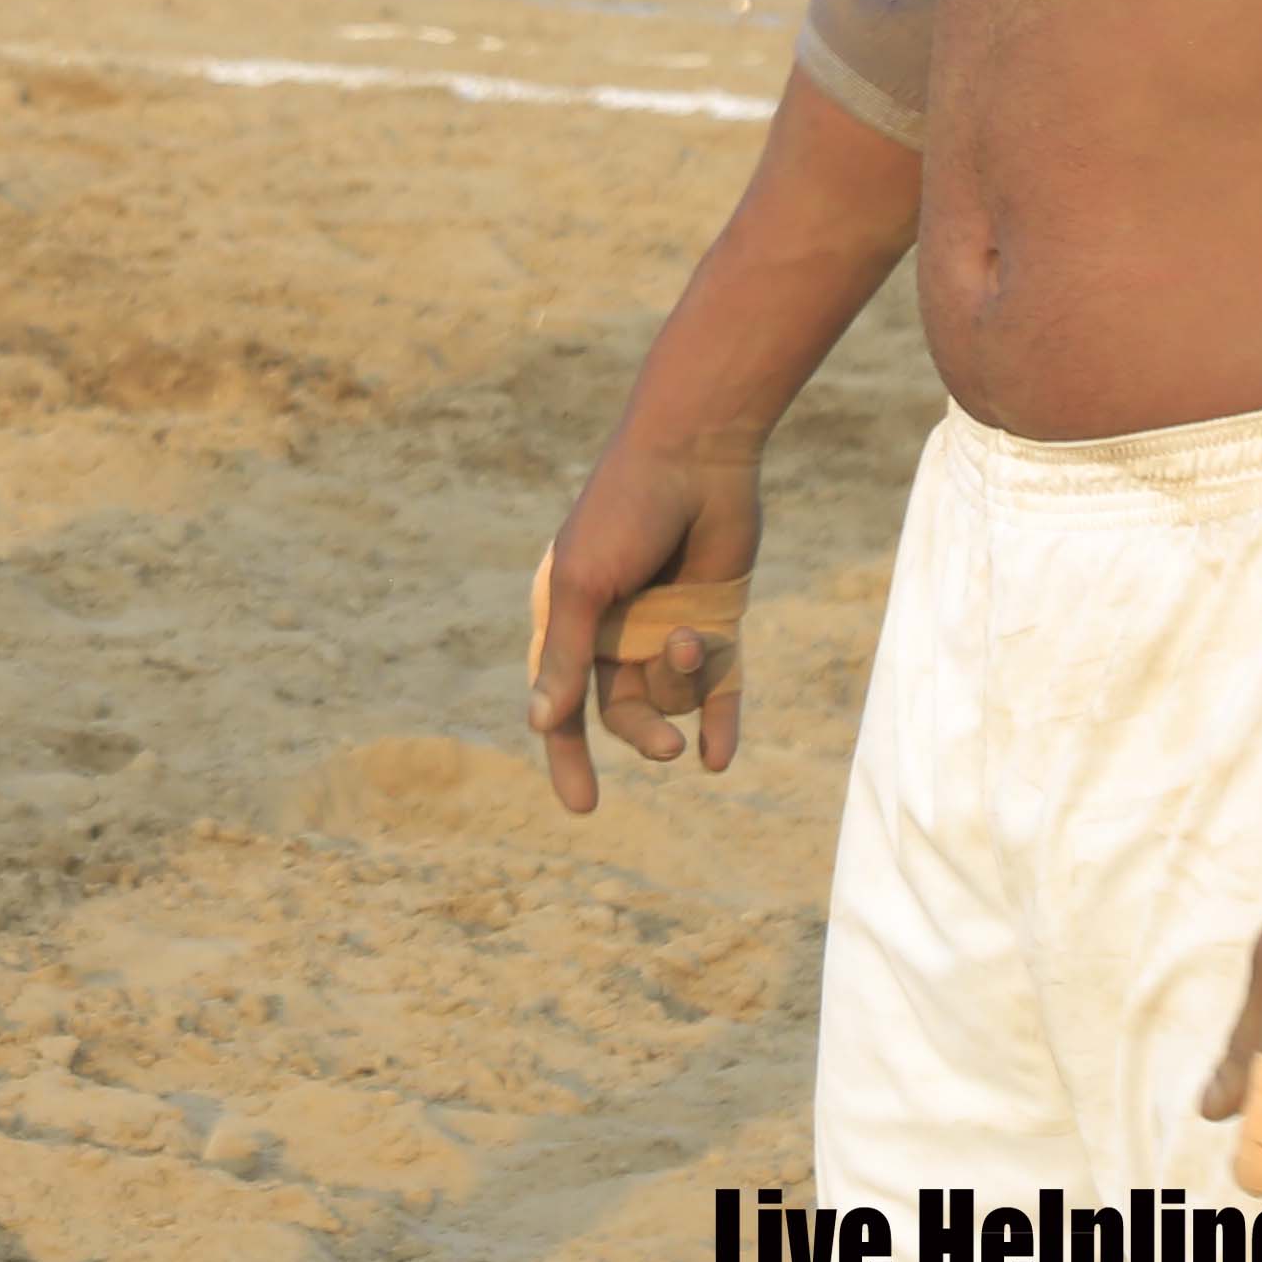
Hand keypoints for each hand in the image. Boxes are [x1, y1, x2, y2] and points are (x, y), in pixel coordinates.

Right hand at [531, 430, 759, 813]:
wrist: (697, 454)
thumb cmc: (625, 511)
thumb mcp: (584, 584)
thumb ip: (568, 657)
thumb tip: (539, 725)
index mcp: (571, 619)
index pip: (563, 705)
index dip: (567, 757)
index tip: (584, 807)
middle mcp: (617, 630)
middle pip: (624, 710)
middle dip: (644, 732)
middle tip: (668, 748)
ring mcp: (667, 626)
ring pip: (674, 694)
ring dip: (684, 683)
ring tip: (693, 639)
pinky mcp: (716, 620)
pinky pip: (719, 687)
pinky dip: (723, 722)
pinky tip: (722, 757)